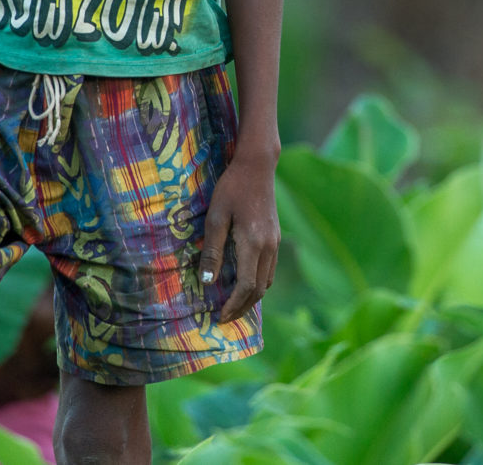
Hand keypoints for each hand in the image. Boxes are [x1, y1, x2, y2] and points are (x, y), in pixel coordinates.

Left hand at [198, 150, 278, 322]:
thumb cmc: (232, 188)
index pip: (246, 286)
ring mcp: (275, 242)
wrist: (257, 166)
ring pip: (267, 281)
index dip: (233, 305)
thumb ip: (212, 251)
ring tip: (233, 305)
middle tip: (225, 317)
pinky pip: (269, 269)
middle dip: (242, 307)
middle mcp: (269, 247)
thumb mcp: (216, 217)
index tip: (220, 317)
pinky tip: (245, 283)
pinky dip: (258, 283)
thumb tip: (208, 282)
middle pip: (259, 289)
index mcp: (253, 244)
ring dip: (251, 297)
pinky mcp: (275, 236)